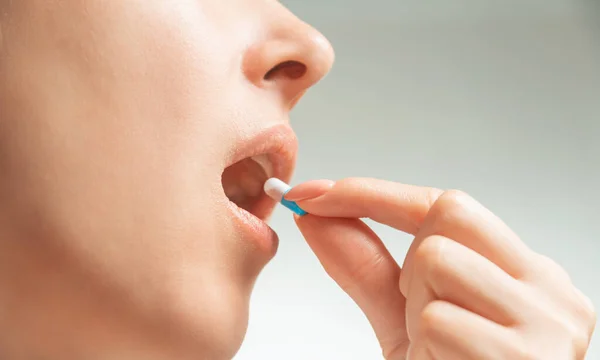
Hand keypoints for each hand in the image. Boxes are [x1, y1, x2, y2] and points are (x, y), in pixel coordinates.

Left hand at [286, 178, 595, 358]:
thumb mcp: (406, 322)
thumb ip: (365, 266)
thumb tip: (317, 217)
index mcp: (525, 274)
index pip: (443, 203)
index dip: (371, 194)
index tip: (314, 195)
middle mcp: (547, 289)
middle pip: (447, 215)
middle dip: (410, 261)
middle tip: (419, 309)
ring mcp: (547, 322)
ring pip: (437, 260)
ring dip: (416, 308)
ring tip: (440, 348)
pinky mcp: (526, 356)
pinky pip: (436, 319)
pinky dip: (424, 346)